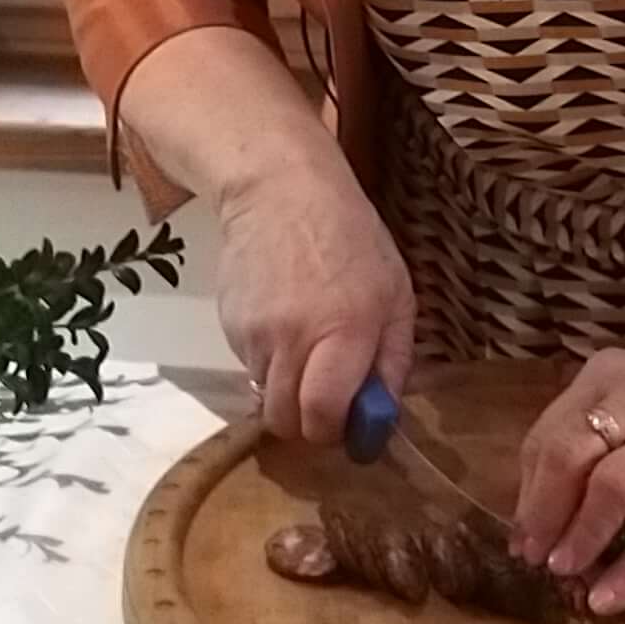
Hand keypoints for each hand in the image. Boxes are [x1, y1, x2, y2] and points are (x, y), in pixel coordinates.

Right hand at [210, 162, 412, 445]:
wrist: (279, 190)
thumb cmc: (352, 238)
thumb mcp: (396, 293)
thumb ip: (393, 360)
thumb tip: (382, 416)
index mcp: (345, 331)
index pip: (323, 414)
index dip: (334, 433)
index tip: (349, 426)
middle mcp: (294, 339)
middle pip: (286, 421)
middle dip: (308, 423)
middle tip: (327, 400)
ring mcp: (254, 334)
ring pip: (266, 397)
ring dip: (288, 391)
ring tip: (306, 349)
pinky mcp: (228, 326)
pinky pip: (249, 369)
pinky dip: (268, 364)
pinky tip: (283, 324)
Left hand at [512, 345, 624, 614]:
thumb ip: (586, 442)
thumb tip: (535, 519)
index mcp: (606, 379)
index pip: (548, 436)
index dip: (527, 492)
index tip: (520, 536)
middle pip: (569, 454)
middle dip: (541, 512)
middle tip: (532, 556)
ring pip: (613, 484)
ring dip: (580, 532)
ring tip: (563, 570)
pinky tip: (606, 599)